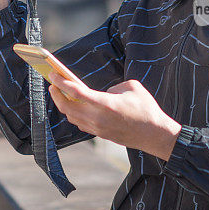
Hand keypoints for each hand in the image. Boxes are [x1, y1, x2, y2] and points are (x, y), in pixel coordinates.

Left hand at [48, 74, 182, 161]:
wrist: (156, 135)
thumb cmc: (146, 108)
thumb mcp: (131, 87)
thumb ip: (113, 87)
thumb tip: (103, 93)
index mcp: (105, 104)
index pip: (76, 92)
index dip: (62, 82)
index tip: (52, 74)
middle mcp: (98, 118)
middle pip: (67, 107)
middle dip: (57, 94)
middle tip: (52, 83)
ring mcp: (98, 128)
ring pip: (72, 117)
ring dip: (63, 105)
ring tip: (60, 93)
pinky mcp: (101, 135)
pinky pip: (80, 124)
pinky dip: (73, 114)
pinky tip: (73, 107)